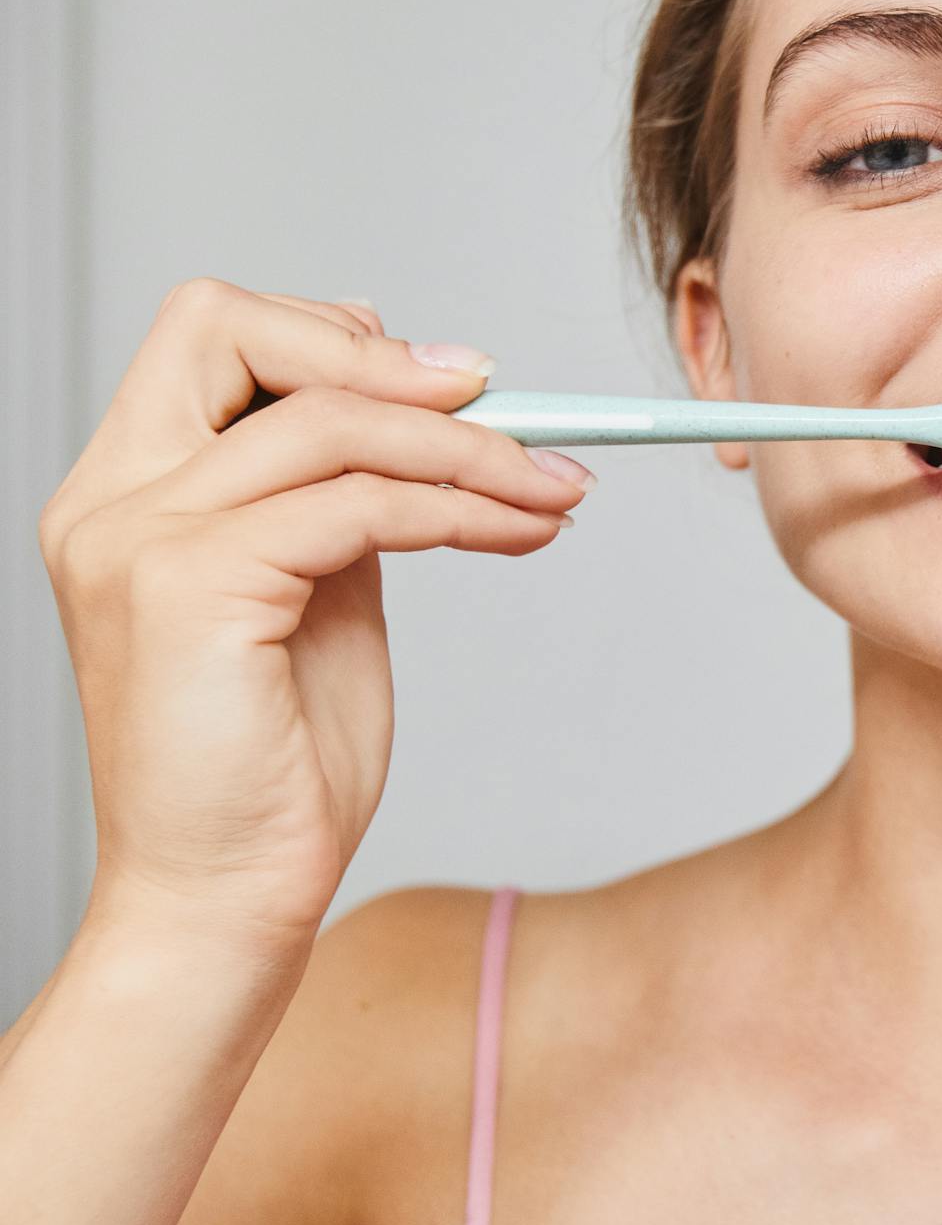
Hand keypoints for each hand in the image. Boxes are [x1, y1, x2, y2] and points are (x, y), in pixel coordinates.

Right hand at [38, 280, 590, 956]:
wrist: (225, 901)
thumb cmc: (270, 770)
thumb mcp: (315, 596)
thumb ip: (334, 500)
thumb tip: (407, 410)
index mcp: (124, 493)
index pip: (210, 335)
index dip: (330, 336)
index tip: (448, 381)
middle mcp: (109, 502)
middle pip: (225, 323)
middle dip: (378, 354)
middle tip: (498, 403)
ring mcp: (138, 541)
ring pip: (325, 421)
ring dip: (467, 444)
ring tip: (551, 485)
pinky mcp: (191, 591)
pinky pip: (357, 507)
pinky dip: (458, 506)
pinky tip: (519, 528)